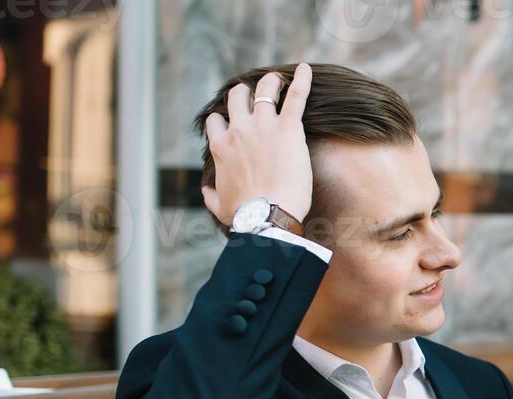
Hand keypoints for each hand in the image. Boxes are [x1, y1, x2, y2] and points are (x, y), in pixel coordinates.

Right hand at [201, 63, 313, 226]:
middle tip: (258, 95)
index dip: (224, 119)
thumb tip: (206, 189)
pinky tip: (306, 69)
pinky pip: (296, 97)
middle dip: (245, 93)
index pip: (216, 121)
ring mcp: (263, 126)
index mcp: (221, 146)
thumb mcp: (219, 206)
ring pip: (264, 90)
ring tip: (278, 80)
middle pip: (238, 98)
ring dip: (270, 83)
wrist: (267, 216)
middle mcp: (238, 130)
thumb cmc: (244, 215)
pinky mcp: (288, 128)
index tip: (233, 121)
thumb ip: (210, 194)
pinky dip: (302, 81)